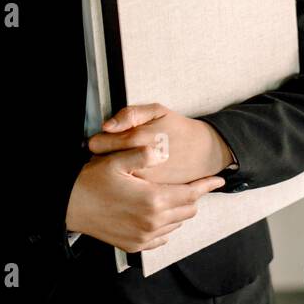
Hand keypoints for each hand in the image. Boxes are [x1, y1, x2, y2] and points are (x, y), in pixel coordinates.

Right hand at [63, 145, 226, 252]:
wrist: (69, 207)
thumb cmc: (91, 182)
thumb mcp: (116, 160)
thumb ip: (143, 153)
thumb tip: (163, 149)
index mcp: (153, 199)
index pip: (191, 193)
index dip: (206, 185)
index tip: (218, 179)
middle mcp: (153, 222)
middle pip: (187, 210)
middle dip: (194, 196)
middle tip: (194, 183)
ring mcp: (144, 236)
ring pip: (176, 224)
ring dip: (180, 210)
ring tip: (175, 195)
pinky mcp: (135, 245)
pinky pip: (162, 238)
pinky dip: (166, 226)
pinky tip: (159, 214)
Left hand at [89, 103, 232, 184]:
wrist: (204, 151)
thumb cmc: (178, 129)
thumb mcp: (157, 111)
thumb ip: (130, 114)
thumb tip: (107, 126)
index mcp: (138, 138)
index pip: (99, 143)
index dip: (100, 141)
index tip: (103, 140)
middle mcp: (139, 162)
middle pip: (103, 162)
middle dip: (105, 157)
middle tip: (114, 152)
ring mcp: (145, 180)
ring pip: (114, 177)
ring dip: (115, 171)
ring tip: (124, 163)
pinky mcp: (152, 192)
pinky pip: (129, 188)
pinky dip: (128, 182)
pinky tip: (135, 174)